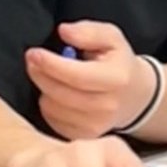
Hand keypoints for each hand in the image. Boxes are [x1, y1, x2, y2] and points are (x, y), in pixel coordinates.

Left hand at [25, 19, 156, 139]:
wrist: (134, 96)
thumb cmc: (118, 63)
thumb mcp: (111, 37)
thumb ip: (88, 31)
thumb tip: (64, 31)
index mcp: (116, 79)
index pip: (76, 75)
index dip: (50, 64)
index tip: (33, 53)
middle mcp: (108, 106)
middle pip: (60, 93)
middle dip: (40, 75)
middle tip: (32, 60)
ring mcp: (96, 125)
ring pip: (53, 108)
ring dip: (45, 90)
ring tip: (51, 76)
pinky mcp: (84, 135)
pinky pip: (52, 121)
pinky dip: (49, 106)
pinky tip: (57, 94)